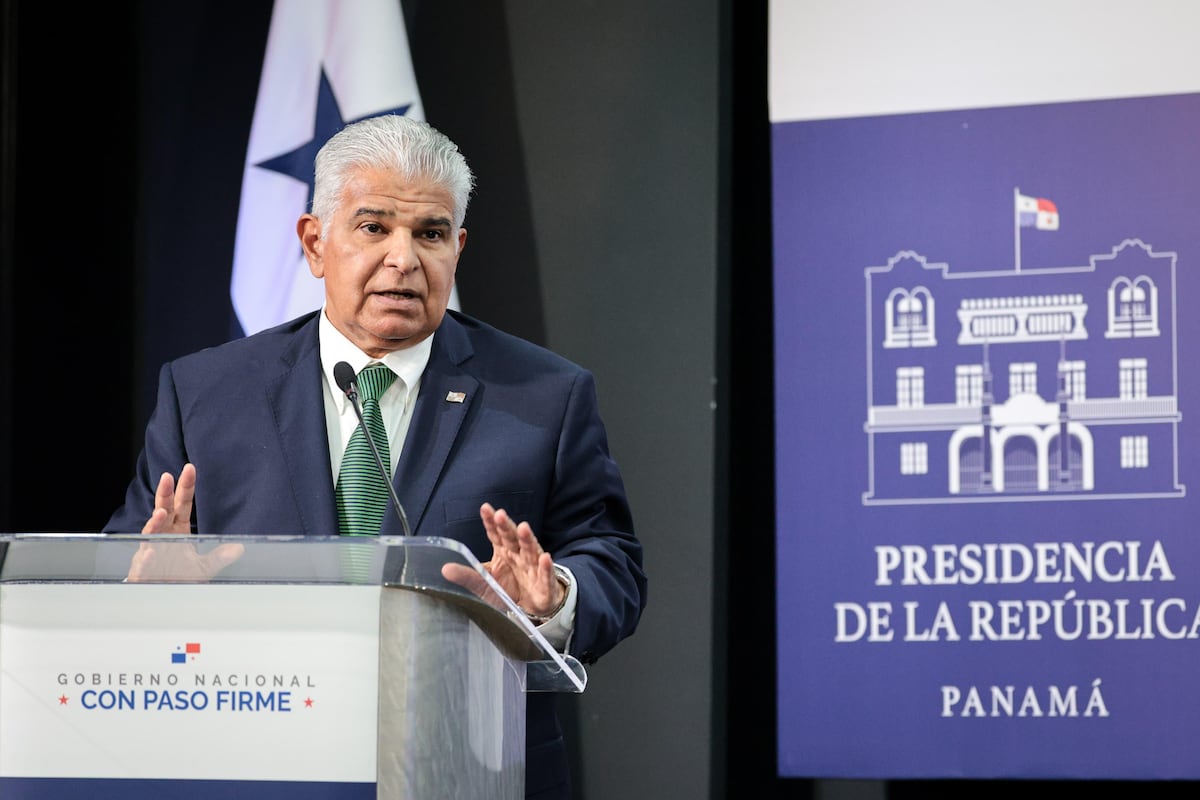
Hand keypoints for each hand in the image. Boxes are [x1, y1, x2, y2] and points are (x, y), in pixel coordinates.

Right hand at [126, 463, 243, 581]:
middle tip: (167, 477)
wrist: (163, 596)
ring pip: (150, 533)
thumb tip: (239, 547)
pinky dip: (145, 558)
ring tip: (161, 512)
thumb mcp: (205, 566)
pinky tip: (149, 553)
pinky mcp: (143, 569)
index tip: (190, 468)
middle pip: (163, 511)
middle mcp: (163, 536)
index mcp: (177, 530)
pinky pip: (143, 562)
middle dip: (164, 494)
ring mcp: (151, 550)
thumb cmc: (178, 576)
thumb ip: (220, 556)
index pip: (182, 505)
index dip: (185, 487)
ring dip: (154, 522)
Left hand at [440, 503, 564, 618]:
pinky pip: (545, 574)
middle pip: (512, 538)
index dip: (491, 522)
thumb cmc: (508, 589)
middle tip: (500, 515)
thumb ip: (467, 575)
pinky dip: (546, 567)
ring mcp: (533, 567)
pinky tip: (545, 558)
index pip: (496, 534)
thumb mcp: (484, 584)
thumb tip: (444, 569)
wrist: (532, 607)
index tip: (485, 508)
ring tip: (523, 528)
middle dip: (507, 526)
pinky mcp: (544, 583)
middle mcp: (518, 555)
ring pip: (530, 550)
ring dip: (527, 539)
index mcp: (503, 552)